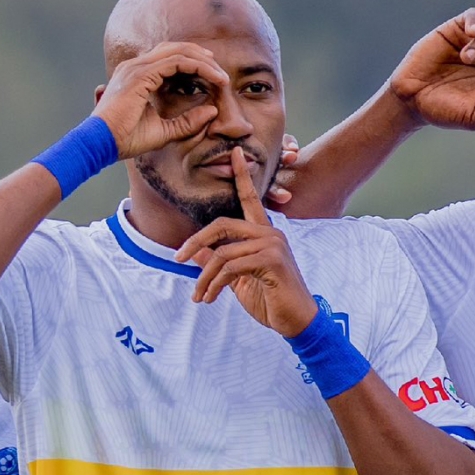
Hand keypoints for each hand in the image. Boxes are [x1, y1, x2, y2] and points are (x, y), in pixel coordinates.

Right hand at [92, 43, 227, 159]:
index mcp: (138, 75)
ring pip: (179, 52)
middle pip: (176, 49)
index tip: (214, 78)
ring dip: (204, 61)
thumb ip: (187, 122)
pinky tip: (213, 77)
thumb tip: (212, 111)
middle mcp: (136, 66)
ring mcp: (137, 67)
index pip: (171, 59)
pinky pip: (177, 62)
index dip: (195, 64)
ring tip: (221, 75)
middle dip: (202, 58)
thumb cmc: (125, 139)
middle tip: (222, 73)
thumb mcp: (164, 131)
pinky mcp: (141, 74)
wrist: (100, 144)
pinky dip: (198, 66)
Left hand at [175, 146, 318, 336]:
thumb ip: (219, 264)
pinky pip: (230, 267)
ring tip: (199, 296)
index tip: (235, 152)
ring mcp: (272, 244)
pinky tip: (210, 297)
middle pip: (222, 224)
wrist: (296, 322)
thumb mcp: (238, 281)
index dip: (242, 175)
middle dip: (195, 241)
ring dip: (204, 277)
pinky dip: (214, 284)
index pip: (250, 199)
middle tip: (178, 258)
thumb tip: (196, 253)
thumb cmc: (271, 300)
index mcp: (264, 233)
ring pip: (222, 252)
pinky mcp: (271, 260)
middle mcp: (270, 233)